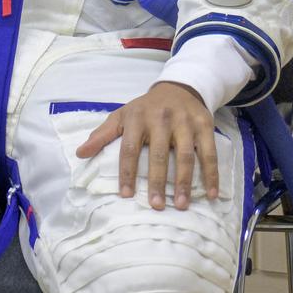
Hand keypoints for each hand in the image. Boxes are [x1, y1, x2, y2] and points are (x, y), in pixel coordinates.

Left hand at [75, 83, 218, 209]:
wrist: (178, 86)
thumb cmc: (146, 109)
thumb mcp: (122, 116)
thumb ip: (102, 135)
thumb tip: (80, 154)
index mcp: (138, 118)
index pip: (130, 148)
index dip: (127, 172)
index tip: (126, 195)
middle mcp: (162, 118)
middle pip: (160, 154)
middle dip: (157, 182)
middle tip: (156, 206)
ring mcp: (185, 120)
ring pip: (186, 155)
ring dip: (184, 182)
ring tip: (181, 205)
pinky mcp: (204, 124)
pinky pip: (209, 152)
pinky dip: (212, 174)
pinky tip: (212, 193)